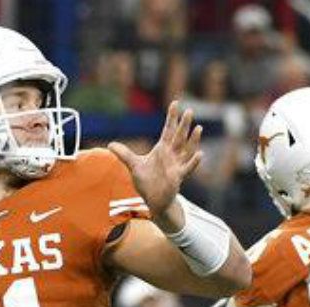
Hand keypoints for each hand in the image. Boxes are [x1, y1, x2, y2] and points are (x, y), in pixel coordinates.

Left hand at [108, 101, 202, 227]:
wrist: (153, 199)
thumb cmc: (147, 182)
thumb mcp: (134, 166)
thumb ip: (124, 154)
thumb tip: (110, 145)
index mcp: (162, 149)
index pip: (168, 130)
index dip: (172, 117)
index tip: (176, 103)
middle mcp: (171, 155)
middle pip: (179, 137)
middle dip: (184, 125)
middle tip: (189, 110)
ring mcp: (176, 165)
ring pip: (186, 150)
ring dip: (193, 140)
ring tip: (198, 128)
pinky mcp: (178, 177)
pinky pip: (188, 168)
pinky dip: (194, 162)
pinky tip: (200, 154)